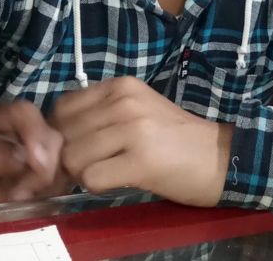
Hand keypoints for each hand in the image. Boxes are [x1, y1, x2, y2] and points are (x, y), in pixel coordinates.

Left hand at [0, 100, 65, 206]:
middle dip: (42, 165)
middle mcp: (15, 126)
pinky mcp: (45, 165)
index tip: (37, 164)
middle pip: (47, 132)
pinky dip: (53, 187)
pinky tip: (33, 198)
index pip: (23, 112)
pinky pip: (64, 170)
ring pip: (60, 152)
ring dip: (46, 180)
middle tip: (21, 193)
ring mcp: (33, 146)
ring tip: (21, 197)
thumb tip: (25, 155)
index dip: (35, 133)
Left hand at [52, 77, 233, 206]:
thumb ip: (100, 113)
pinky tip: (119, 180)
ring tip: (109, 172)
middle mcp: (124, 101)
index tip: (77, 146)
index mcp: (121, 85)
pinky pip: (92, 178)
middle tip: (92, 165)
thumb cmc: (173, 136)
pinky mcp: (141, 160)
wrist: (217, 156)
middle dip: (69, 156)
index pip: (63, 106)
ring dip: (84, 173)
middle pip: (64, 135)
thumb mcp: (136, 110)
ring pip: (74, 157)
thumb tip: (55, 137)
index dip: (61, 132)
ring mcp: (133, 129)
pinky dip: (98, 186)